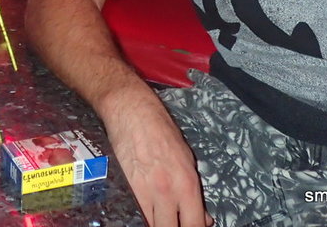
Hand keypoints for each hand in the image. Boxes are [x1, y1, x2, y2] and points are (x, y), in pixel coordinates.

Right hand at [101, 89, 212, 226]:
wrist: (132, 111)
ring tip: (161, 217)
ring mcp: (144, 192)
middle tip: (175, 223)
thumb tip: (201, 217)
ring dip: (158, 223)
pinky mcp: (125, 188)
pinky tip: (146, 213)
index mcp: (187, 184)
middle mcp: (166, 192)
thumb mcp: (187, 158)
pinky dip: (141, 217)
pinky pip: (135, 214)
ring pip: (152, 226)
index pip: (195, 226)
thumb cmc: (160, 129)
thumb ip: (194, 192)